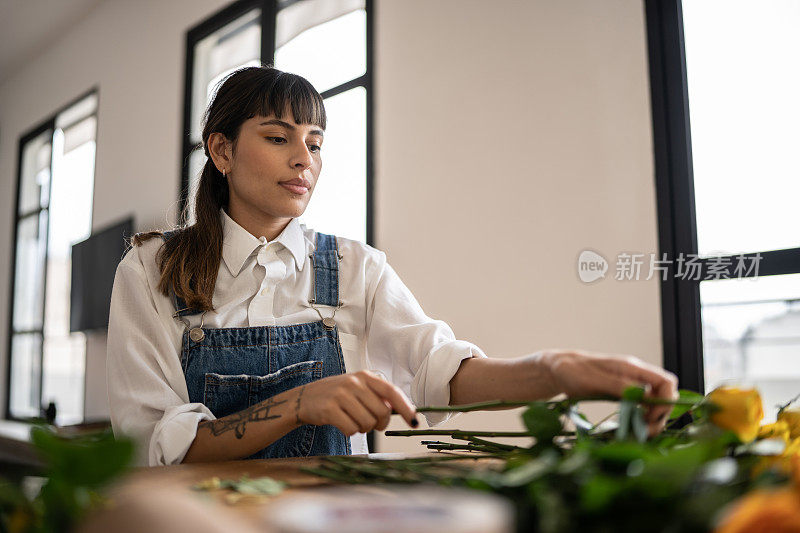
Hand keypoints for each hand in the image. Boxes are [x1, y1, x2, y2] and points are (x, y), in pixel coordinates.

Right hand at [292, 371, 418, 435]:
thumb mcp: (358, 388)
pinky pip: (351, 430)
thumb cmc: (337, 396)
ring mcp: (341, 395)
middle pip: (382, 412)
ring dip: (362, 428)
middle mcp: (354, 382)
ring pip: (367, 423)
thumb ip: (377, 396)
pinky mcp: (329, 409)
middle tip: (370, 423)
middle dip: (379, 423)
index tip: (415, 422)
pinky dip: (349, 432)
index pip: (392, 391)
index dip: (406, 408)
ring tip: (351, 419)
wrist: (304, 399)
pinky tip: (340, 423)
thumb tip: (402, 410)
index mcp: (365, 376)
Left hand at [537, 349, 678, 436]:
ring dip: (651, 419)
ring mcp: (630, 384)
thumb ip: (618, 385)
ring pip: (654, 403)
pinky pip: (640, 407)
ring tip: (637, 433)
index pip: (666, 381)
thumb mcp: (593, 380)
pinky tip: (630, 427)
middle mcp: (635, 375)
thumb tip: (643, 394)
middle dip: (659, 415)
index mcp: (631, 367)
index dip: (666, 401)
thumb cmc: (573, 371)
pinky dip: (640, 418)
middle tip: (644, 431)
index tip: (651, 417)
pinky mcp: (623, 393)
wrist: (559, 370)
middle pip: (664, 395)